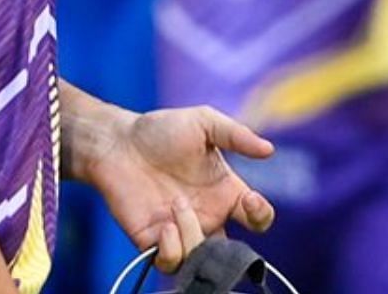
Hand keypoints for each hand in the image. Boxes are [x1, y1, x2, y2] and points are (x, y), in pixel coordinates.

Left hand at [80, 105, 276, 271]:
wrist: (117, 142)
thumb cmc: (161, 130)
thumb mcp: (204, 122)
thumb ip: (236, 134)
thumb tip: (269, 150)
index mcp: (225, 192)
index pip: (257, 218)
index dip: (261, 216)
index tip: (250, 201)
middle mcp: (207, 216)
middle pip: (233, 251)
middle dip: (231, 245)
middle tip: (213, 216)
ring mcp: (181, 231)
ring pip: (203, 259)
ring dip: (194, 237)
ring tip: (177, 205)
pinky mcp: (153, 240)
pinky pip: (170, 263)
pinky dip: (173, 251)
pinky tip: (165, 226)